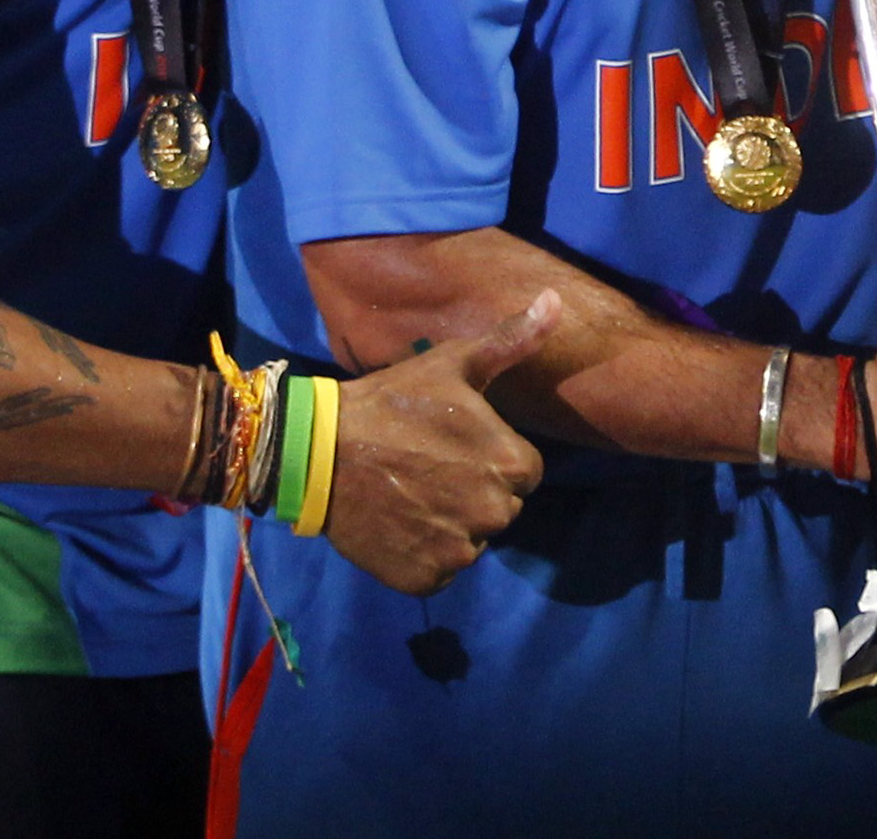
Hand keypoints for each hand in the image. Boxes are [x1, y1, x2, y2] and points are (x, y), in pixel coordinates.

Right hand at [323, 290, 555, 593]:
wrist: (319, 450)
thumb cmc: (393, 402)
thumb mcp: (456, 364)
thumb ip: (513, 339)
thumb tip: (557, 300)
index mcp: (511, 464)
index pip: (524, 472)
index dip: (491, 458)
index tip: (455, 447)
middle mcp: (493, 513)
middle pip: (501, 509)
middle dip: (474, 493)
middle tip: (429, 469)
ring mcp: (457, 550)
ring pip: (472, 542)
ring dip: (450, 526)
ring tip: (412, 496)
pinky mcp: (424, 578)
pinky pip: (440, 572)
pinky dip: (423, 557)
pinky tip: (399, 525)